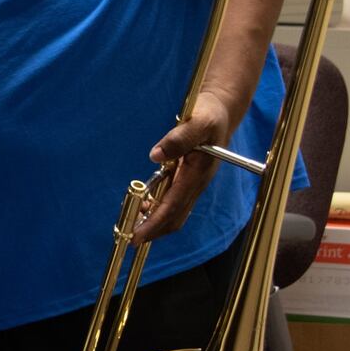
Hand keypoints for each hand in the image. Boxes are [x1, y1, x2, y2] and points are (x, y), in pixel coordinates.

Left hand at [134, 90, 232, 243]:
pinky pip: (173, 200)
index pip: (174, 206)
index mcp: (198, 174)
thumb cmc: (208, 116)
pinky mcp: (188, 179)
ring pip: (174, 211)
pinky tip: (142, 207)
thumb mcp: (196, 123)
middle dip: (154, 230)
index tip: (138, 236)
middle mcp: (196, 183)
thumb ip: (178, 139)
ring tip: (131, 225)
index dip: (155, 223)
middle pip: (175, 217)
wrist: (220, 112)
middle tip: (129, 238)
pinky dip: (157, 208)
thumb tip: (155, 155)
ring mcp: (193, 183)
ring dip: (154, 221)